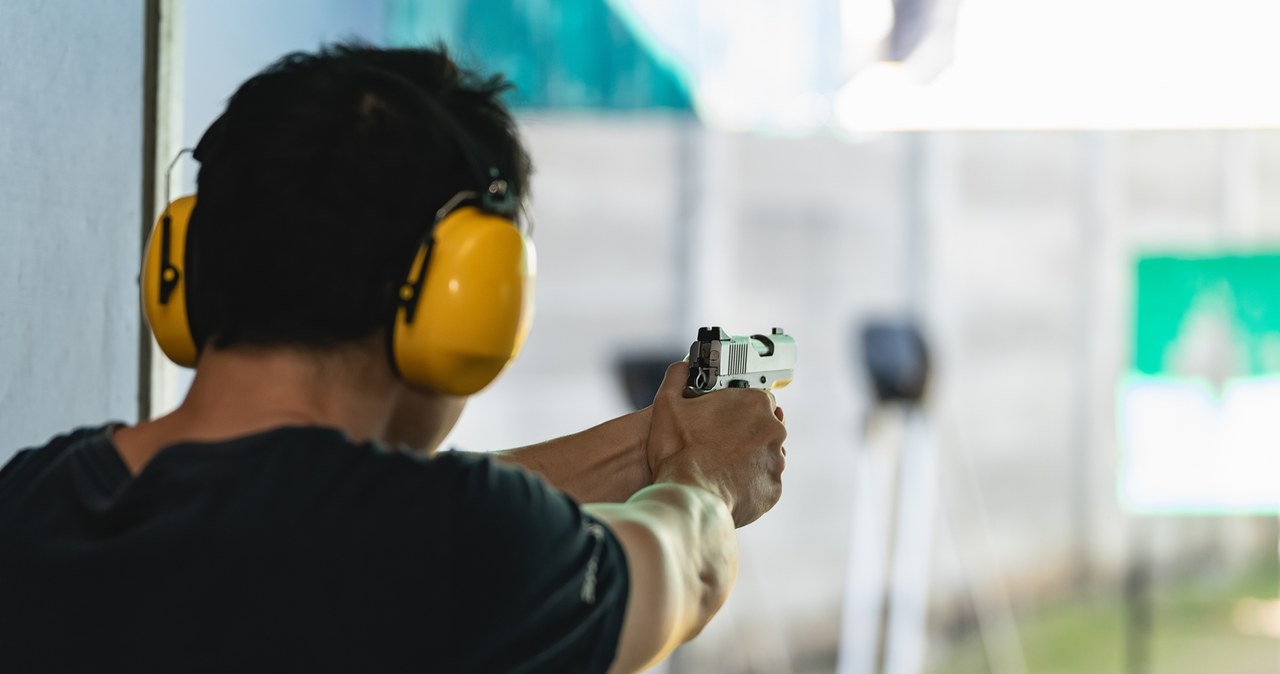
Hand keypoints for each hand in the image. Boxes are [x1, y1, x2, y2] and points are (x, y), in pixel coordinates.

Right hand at [645, 362, 786, 526]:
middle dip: (745, 432)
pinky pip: (763, 482)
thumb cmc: (678, 453)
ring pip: (766, 454)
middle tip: (718, 442)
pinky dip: (749, 483)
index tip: (723, 417)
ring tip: (720, 466)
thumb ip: (677, 378)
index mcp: (754, 403)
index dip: (737, 407)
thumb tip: (681, 367)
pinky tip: (727, 484)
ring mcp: (776, 461)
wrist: (688, 498)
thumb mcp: (667, 405)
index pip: (756, 397)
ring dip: (749, 458)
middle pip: (764, 425)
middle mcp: (773, 430)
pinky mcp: (773, 489)